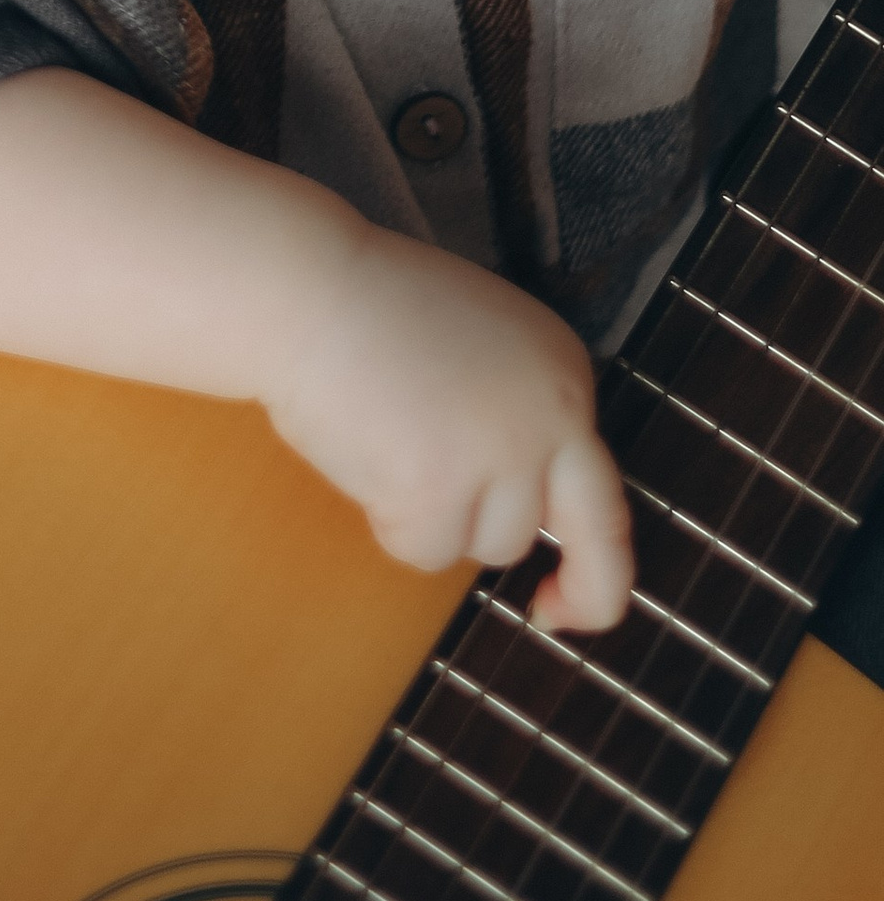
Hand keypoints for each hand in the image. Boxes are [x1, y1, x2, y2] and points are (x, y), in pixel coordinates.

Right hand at [259, 223, 631, 631]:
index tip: (558, 574)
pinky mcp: (439, 490)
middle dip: (590, 593)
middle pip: (598, 537)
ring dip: (439, 518)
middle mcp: (553, 416)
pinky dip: (389, 522)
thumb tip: (522, 501)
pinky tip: (362, 460)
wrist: (301, 288)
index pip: (598, 478)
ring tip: (386, 445)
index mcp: (563, 372)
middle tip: (552, 613)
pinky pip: (424, 550)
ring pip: (489, 544)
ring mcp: (502, 456)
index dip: (581, 535)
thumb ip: (513, 411)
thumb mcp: (476, 346)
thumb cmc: (365, 309)